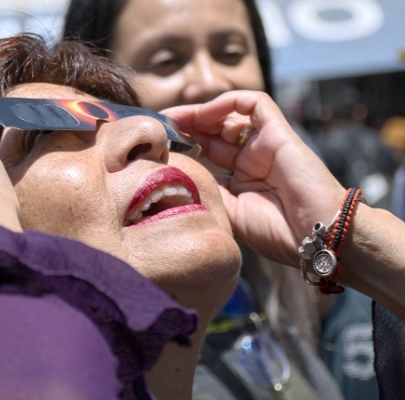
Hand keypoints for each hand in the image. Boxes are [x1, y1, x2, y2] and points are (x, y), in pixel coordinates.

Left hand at [162, 90, 344, 265]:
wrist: (315, 236)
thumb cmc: (276, 232)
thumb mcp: (229, 212)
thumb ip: (209, 191)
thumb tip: (180, 174)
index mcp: (240, 178)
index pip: (207, 151)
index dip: (184, 143)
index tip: (159, 144)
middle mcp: (252, 158)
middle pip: (213, 130)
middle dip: (186, 125)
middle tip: (159, 125)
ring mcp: (265, 143)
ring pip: (229, 114)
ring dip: (199, 112)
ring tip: (175, 118)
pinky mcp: (279, 131)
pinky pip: (254, 103)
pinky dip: (228, 102)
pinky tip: (204, 113)